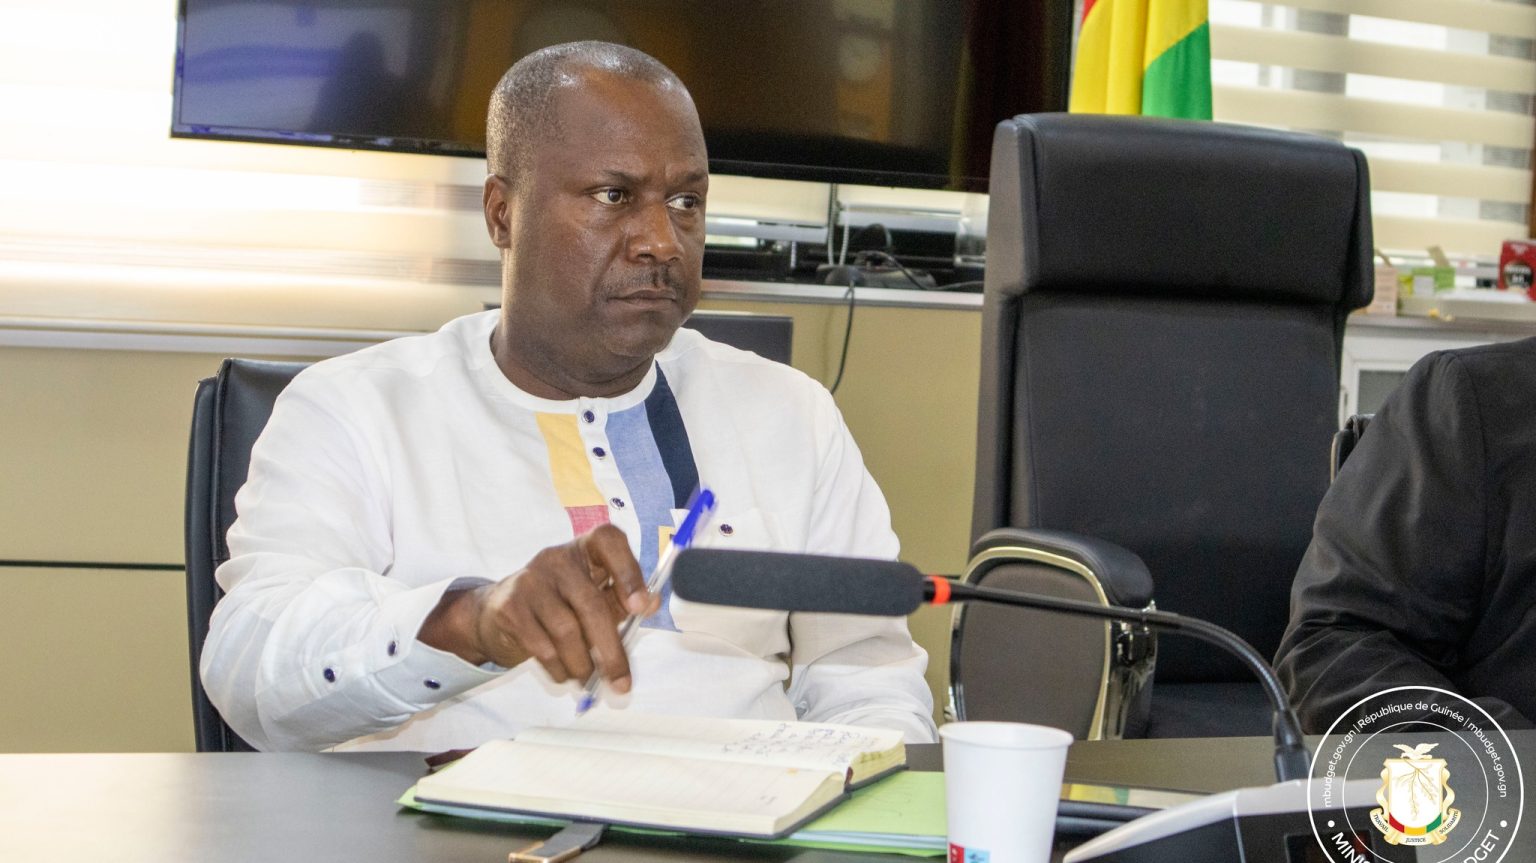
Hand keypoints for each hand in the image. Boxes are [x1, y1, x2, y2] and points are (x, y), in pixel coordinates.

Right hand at [418, 524, 657, 689]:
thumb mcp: (594, 595)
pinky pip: (541, 646)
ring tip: (589, 679)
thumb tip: (652, 603)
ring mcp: (530, 580)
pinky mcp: (510, 606)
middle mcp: (558, 558)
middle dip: (610, 650)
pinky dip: (559, 668)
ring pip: (566, 630)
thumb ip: (623, 600)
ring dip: (583, 664)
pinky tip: (565, 675)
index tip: (640, 608)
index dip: (628, 571)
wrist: (501, 609)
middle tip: (621, 682)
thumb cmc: (562, 602)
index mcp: (586, 549)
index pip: (609, 540)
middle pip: (590, 603)